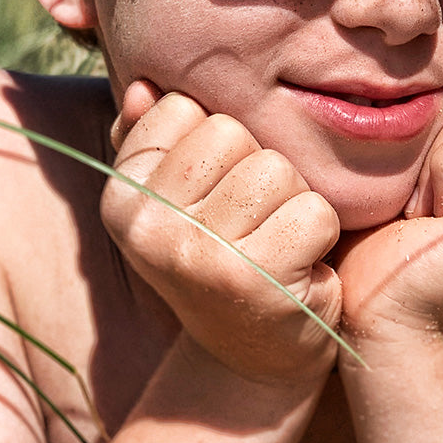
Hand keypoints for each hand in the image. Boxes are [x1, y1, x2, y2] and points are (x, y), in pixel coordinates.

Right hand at [101, 81, 342, 385]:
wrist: (251, 357)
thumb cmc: (218, 255)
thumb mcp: (174, 200)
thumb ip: (152, 139)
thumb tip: (143, 85)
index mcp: (122, 197)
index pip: (183, 107)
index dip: (216, 143)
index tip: (213, 193)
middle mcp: (148, 227)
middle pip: (231, 132)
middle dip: (255, 167)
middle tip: (250, 222)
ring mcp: (200, 256)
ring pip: (275, 167)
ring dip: (290, 200)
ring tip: (275, 240)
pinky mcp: (257, 281)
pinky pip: (314, 209)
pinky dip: (320, 233)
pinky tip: (300, 266)